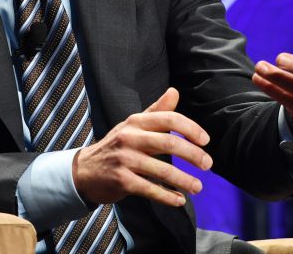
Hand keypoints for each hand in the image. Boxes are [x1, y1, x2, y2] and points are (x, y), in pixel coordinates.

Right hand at [71, 87, 212, 207]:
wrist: (85, 170)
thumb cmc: (116, 146)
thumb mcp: (133, 125)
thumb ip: (156, 111)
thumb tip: (174, 91)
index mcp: (135, 122)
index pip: (168, 119)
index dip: (190, 128)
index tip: (205, 140)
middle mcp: (129, 137)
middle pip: (169, 142)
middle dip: (193, 154)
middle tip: (208, 165)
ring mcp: (125, 159)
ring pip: (162, 170)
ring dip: (184, 180)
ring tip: (198, 187)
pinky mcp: (121, 180)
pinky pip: (150, 189)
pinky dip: (168, 197)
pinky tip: (179, 200)